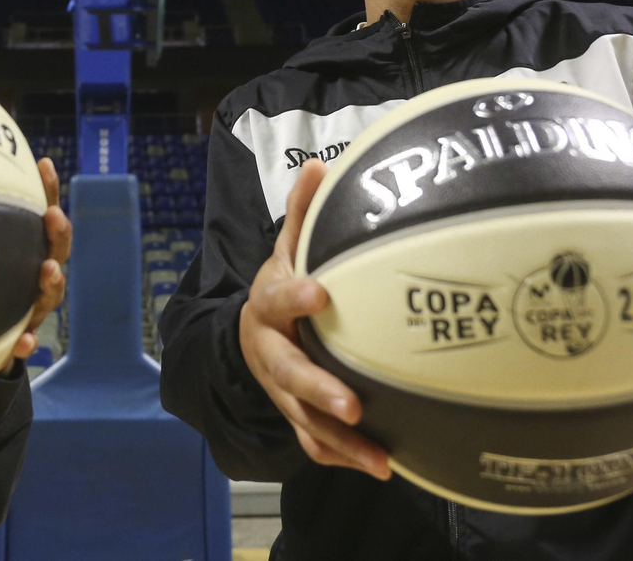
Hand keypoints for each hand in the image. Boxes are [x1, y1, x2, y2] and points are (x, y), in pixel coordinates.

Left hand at [9, 157, 72, 361]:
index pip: (42, 215)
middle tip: (53, 217)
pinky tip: (24, 341)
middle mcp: (36, 276)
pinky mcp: (19, 338)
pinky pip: (25, 341)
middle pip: (56, 251)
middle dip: (58, 233)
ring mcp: (32, 308)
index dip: (47, 190)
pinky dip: (26, 341)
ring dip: (52, 281)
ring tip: (48, 270)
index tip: (43, 165)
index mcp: (29, 250)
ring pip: (49, 294)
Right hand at [237, 159, 390, 478]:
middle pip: (286, 373)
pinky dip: (341, 457)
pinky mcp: (293, 414)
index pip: (276, 298)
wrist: (252, 334)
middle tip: (352, 404)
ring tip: (379, 457)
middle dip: (318, 389)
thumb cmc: (286, 286)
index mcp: (267, 305)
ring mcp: (279, 389)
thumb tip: (321, 166)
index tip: (320, 294)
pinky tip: (380, 466)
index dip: (294, 296)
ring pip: (302, 418)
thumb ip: (305, 213)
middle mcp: (269, 350)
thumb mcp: (289, 248)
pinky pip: (313, 443)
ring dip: (339, 440)